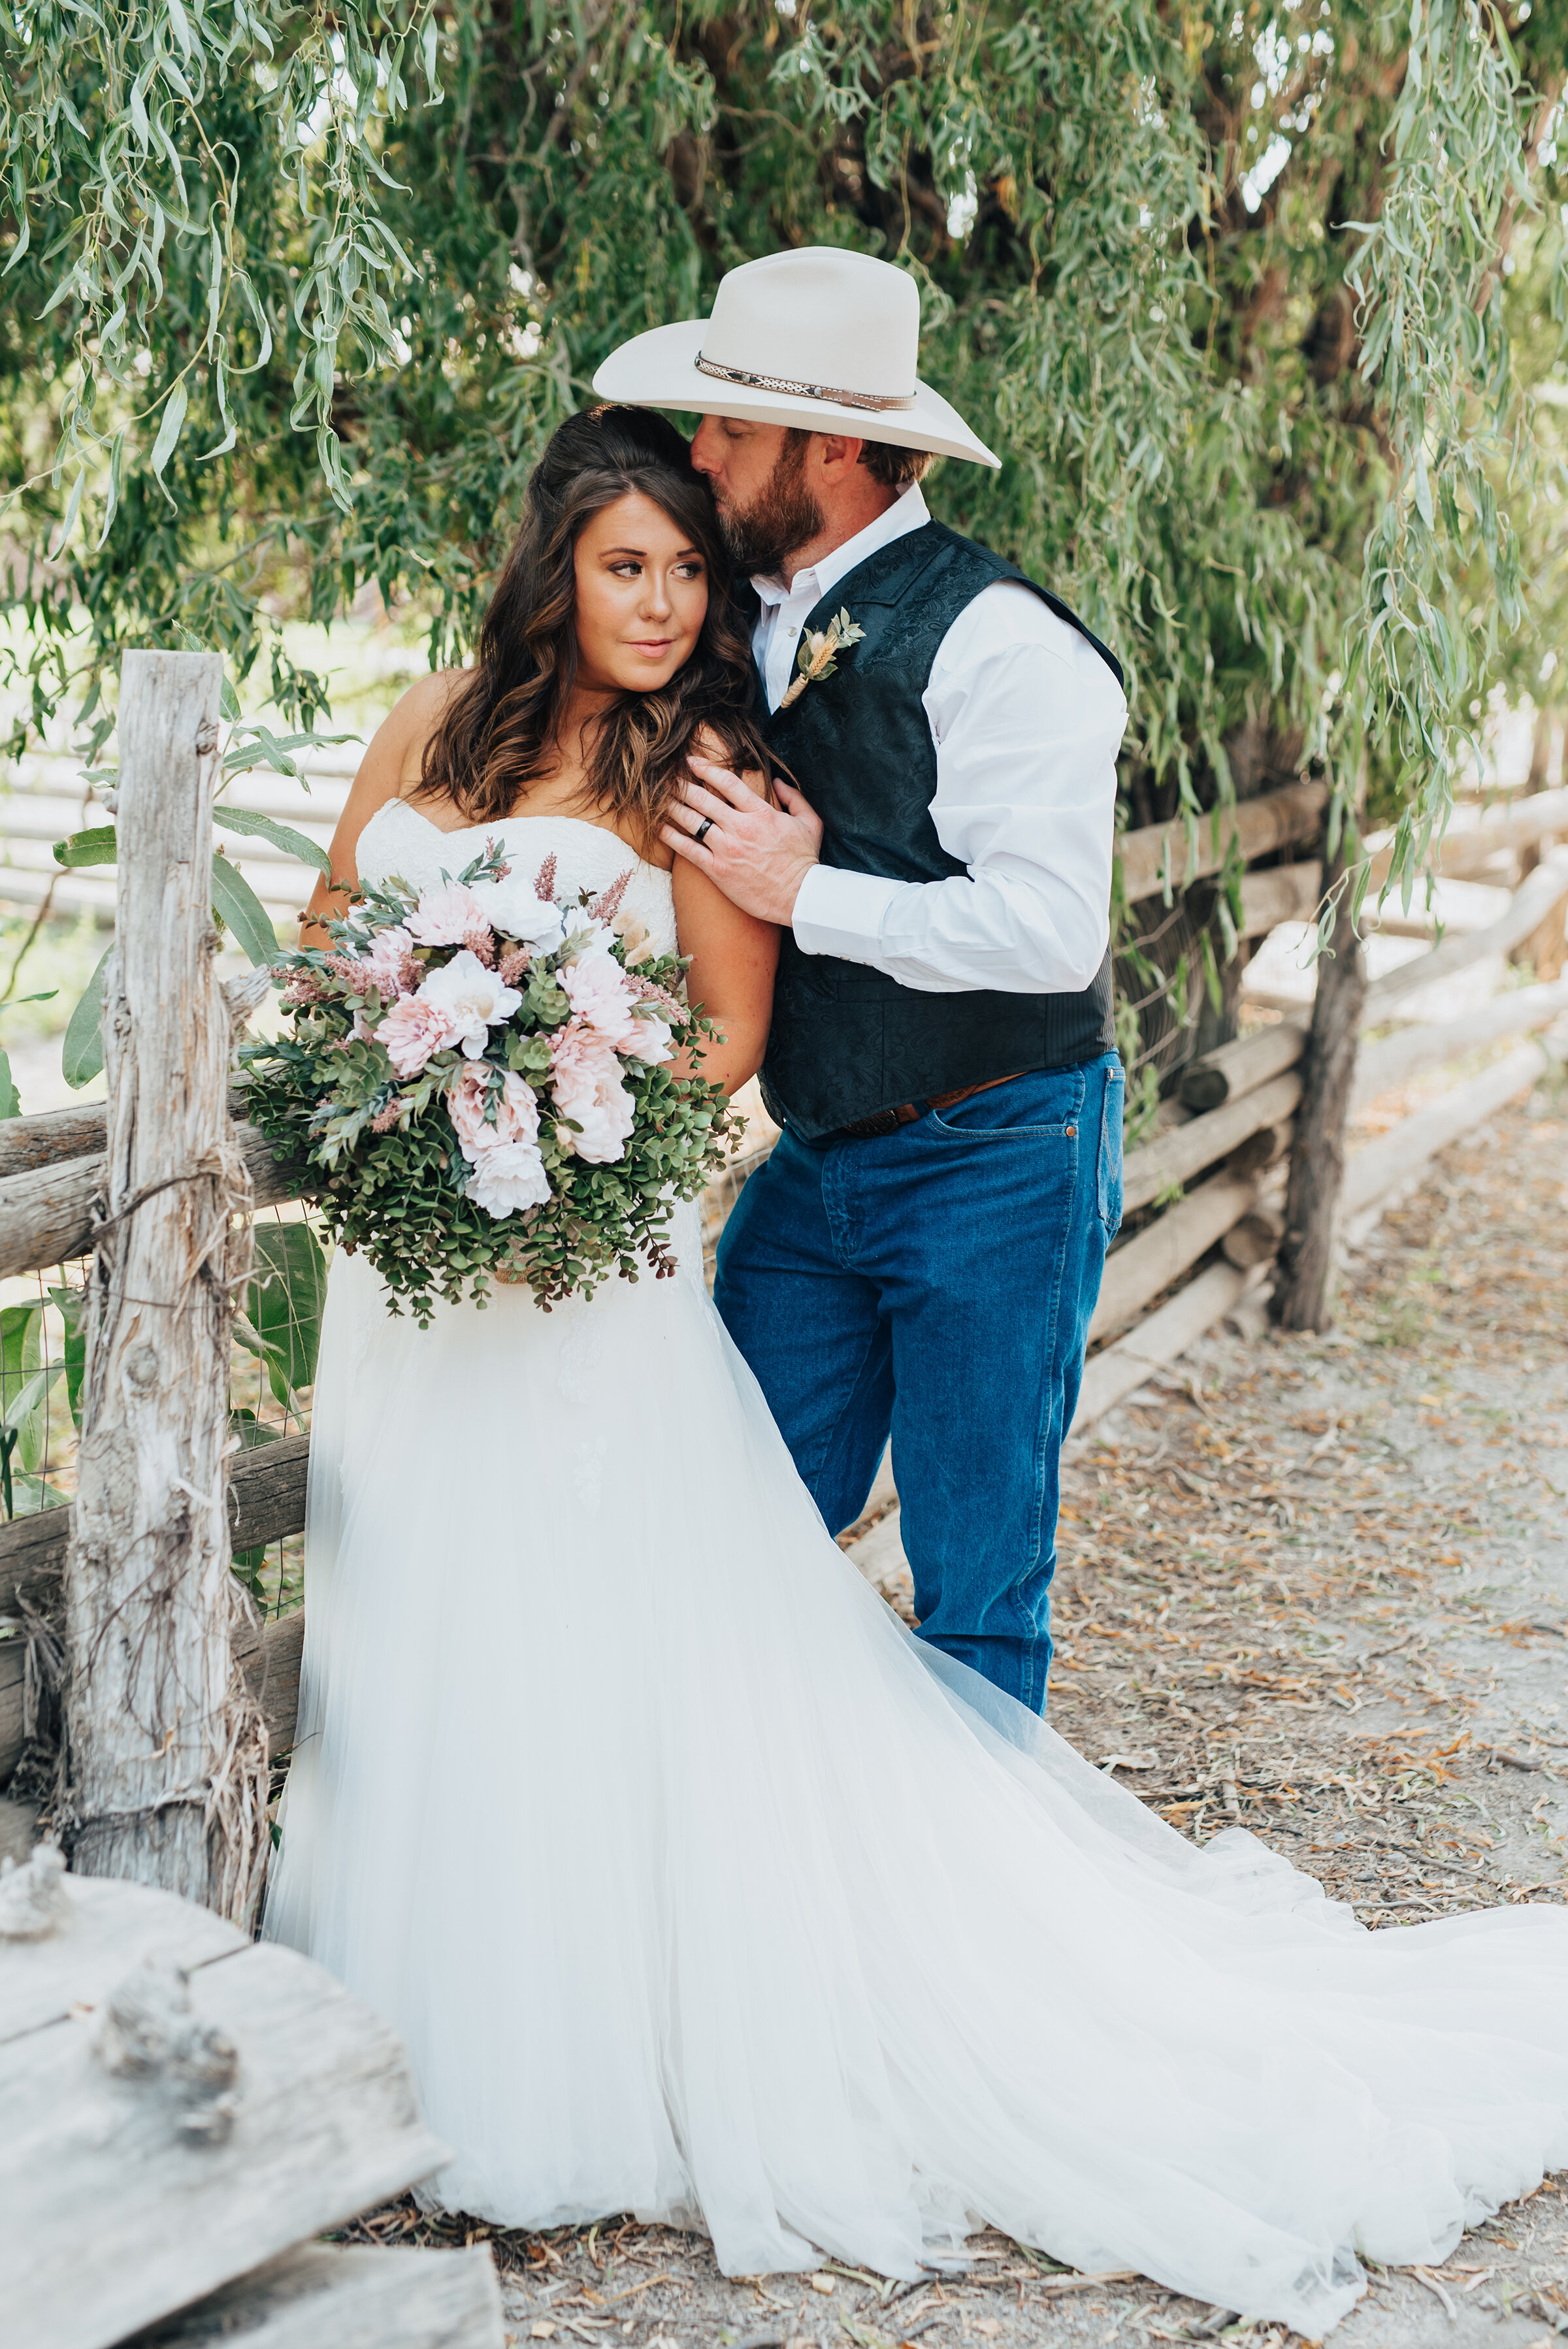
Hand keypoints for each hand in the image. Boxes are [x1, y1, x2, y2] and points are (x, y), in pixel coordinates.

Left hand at [662, 755, 823, 926]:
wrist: (800, 897)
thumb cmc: (804, 861)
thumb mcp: (810, 823)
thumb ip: (794, 798)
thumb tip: (778, 782)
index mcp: (761, 813)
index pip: (727, 782)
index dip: (706, 768)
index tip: (692, 762)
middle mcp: (740, 827)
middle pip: (702, 798)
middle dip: (682, 785)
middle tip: (667, 778)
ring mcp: (727, 849)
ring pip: (691, 821)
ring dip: (672, 807)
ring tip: (658, 799)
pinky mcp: (718, 870)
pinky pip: (688, 849)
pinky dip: (671, 837)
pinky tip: (659, 829)